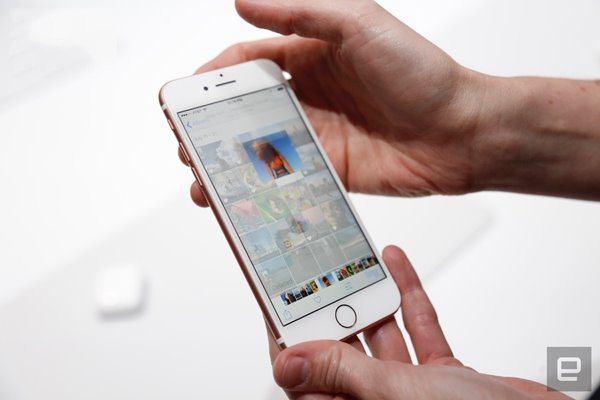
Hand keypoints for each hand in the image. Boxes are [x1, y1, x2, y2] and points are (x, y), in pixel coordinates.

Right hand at [182, 0, 489, 206]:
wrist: (462, 131)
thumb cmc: (421, 73)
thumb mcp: (359, 24)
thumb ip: (300, 13)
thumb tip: (243, 2)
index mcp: (312, 55)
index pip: (249, 62)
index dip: (214, 76)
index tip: (185, 95)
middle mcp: (311, 95)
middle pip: (247, 108)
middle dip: (211, 125)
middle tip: (186, 143)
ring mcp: (318, 135)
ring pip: (260, 148)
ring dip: (228, 162)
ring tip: (202, 179)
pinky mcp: (329, 170)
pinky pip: (287, 179)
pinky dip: (260, 189)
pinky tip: (239, 198)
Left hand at [266, 245, 569, 399]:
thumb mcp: (396, 394)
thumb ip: (342, 374)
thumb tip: (287, 363)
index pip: (305, 375)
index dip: (289, 338)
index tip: (278, 299)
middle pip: (340, 349)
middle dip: (331, 306)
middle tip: (316, 268)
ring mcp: (410, 390)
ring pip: (380, 334)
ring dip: (371, 296)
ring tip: (353, 260)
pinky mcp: (441, 375)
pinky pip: (417, 329)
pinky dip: (409, 298)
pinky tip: (397, 268)